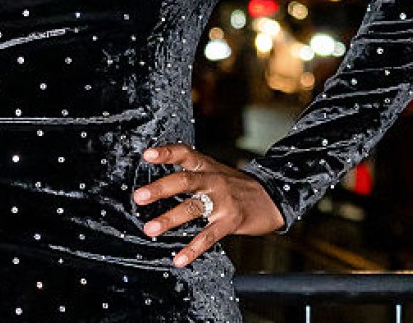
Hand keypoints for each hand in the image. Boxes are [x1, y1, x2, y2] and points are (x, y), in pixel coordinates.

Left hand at [133, 143, 284, 266]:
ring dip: (169, 219)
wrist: (273, 199)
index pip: (185, 154)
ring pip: (192, 209)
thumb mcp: (216, 171)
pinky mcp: (231, 222)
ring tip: (149, 229)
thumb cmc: (237, 186)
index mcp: (207, 166)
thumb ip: (192, 173)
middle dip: (160, 189)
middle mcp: (214, 180)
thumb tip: (159, 183)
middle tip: (139, 196)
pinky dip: (192, 249)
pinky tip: (179, 259)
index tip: (146, 155)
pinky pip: (208, 236)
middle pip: (185, 181)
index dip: (166, 153)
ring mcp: (223, 202)